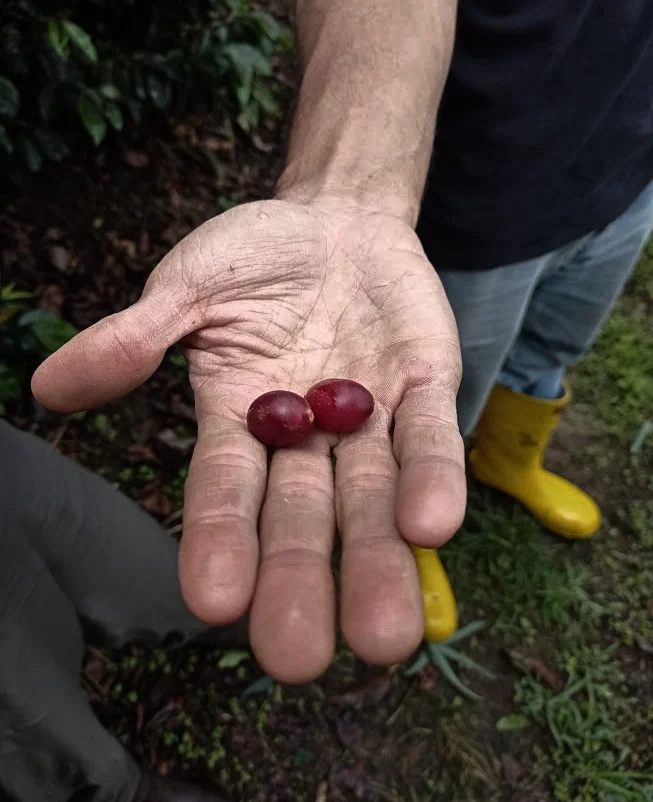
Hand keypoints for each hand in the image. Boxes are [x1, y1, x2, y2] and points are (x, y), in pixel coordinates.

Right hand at [32, 200, 465, 682]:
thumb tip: (50, 386)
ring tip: (385, 635)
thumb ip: (135, 337)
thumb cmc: (254, 259)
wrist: (337, 224)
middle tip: (298, 658)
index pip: (225, 490)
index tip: (213, 602)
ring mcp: (368, 418)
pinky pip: (430, 438)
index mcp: (239, 420)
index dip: (219, 541)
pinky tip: (431, 527)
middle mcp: (305, 437)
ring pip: (372, 498)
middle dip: (301, 580)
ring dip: (378, 559)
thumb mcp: (190, 288)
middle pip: (301, 517)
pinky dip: (432, 478)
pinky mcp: (423, 389)